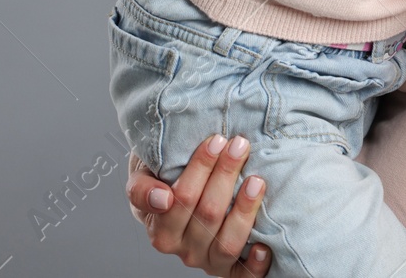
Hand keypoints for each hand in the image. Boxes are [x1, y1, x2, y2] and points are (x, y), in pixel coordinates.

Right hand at [125, 134, 271, 275]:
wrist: (174, 197)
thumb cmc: (162, 180)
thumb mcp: (142, 176)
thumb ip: (141, 188)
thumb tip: (162, 198)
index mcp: (159, 229)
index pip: (180, 198)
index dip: (200, 169)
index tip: (216, 141)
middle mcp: (183, 248)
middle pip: (207, 214)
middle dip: (226, 175)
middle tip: (240, 145)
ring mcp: (207, 260)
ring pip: (226, 242)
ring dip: (245, 210)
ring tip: (256, 180)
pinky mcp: (229, 269)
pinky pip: (241, 274)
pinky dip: (254, 264)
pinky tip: (264, 246)